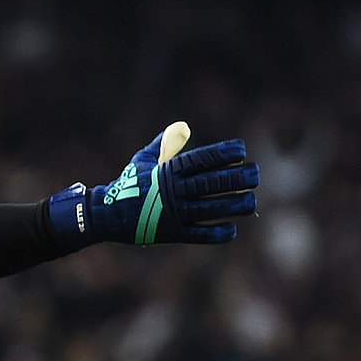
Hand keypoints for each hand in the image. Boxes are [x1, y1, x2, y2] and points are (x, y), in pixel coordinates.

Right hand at [46, 122, 257, 246]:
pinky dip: (214, 233)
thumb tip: (182, 127)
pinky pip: (197, 234)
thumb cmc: (127, 184)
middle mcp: (172, 191)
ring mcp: (172, 213)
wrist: (105, 215)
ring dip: (232, 205)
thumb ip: (165, 144)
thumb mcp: (143, 160)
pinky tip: (232, 229)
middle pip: (210, 182)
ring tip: (251, 202)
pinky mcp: (171, 234)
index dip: (222, 153)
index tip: (241, 150)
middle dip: (235, 178)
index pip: (200, 159)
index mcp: (167, 171)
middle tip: (255, 175)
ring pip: (209, 208)